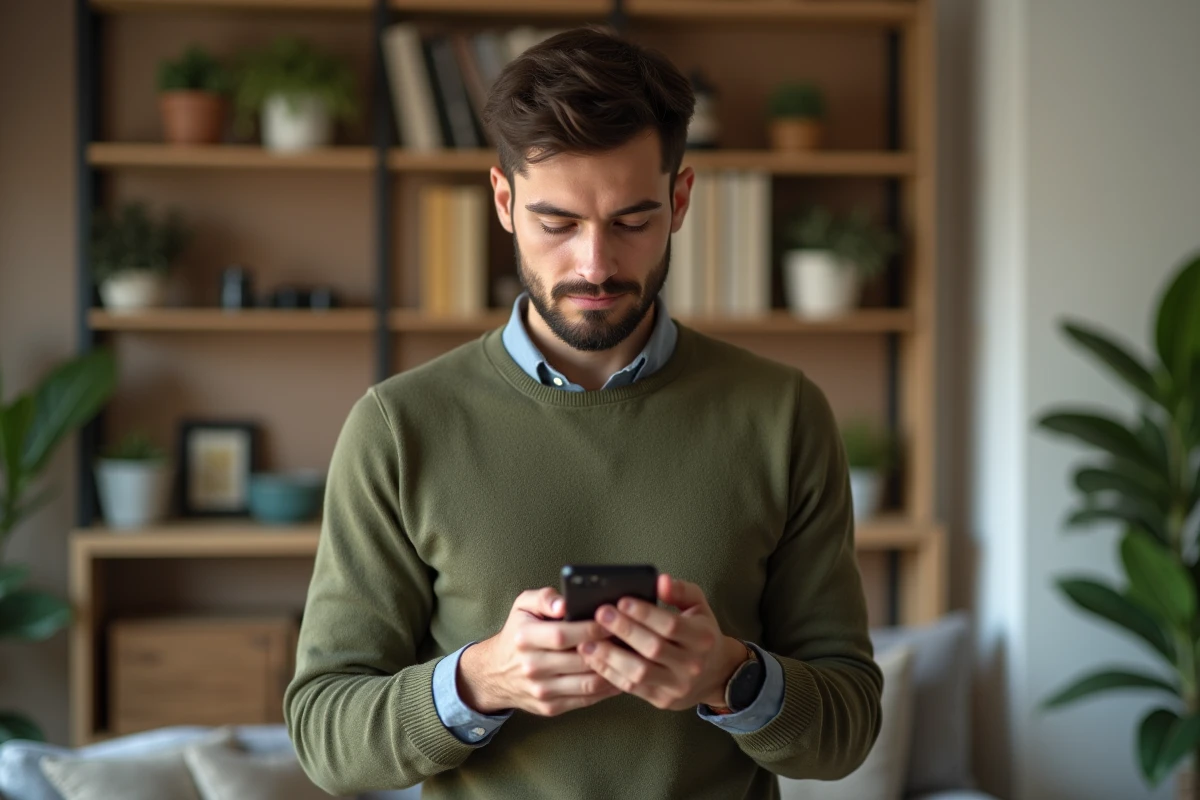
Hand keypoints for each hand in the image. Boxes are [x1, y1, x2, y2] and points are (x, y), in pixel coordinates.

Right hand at [457, 587, 620, 716]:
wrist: (495, 674)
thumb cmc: (517, 633)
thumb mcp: (522, 606)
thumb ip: (544, 598)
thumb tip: (565, 603)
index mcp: (525, 638)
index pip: (563, 634)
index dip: (592, 628)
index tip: (614, 620)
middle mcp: (532, 666)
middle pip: (580, 660)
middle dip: (609, 648)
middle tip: (631, 638)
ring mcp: (542, 690)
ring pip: (588, 683)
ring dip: (613, 670)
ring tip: (630, 656)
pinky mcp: (551, 707)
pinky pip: (586, 699)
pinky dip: (607, 688)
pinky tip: (620, 674)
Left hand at [578, 573, 747, 710]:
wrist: (716, 674)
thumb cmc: (701, 633)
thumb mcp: (698, 606)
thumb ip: (680, 590)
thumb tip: (660, 581)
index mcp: (702, 637)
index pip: (671, 625)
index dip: (645, 613)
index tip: (622, 601)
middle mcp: (692, 664)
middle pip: (653, 648)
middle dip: (624, 630)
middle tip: (601, 615)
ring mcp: (677, 685)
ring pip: (640, 672)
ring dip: (611, 656)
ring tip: (588, 642)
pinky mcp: (662, 700)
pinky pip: (632, 688)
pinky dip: (610, 673)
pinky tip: (594, 660)